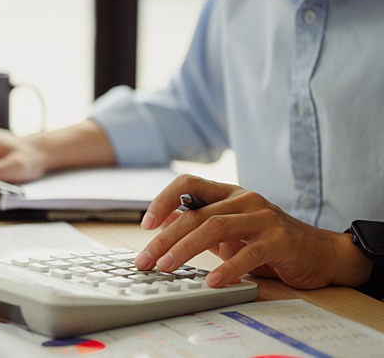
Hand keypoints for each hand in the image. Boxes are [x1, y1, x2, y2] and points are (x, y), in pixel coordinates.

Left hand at [135, 175, 371, 289]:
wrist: (319, 252)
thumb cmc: (268, 242)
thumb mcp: (230, 231)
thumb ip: (201, 225)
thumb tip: (162, 226)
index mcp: (228, 194)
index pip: (188, 183)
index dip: (164, 200)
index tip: (147, 224)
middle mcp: (243, 199)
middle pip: (195, 213)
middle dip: (165, 237)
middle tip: (147, 259)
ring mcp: (262, 216)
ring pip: (215, 227)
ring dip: (186, 249)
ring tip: (168, 267)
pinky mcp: (279, 238)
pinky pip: (249, 253)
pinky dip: (228, 268)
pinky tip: (213, 282)